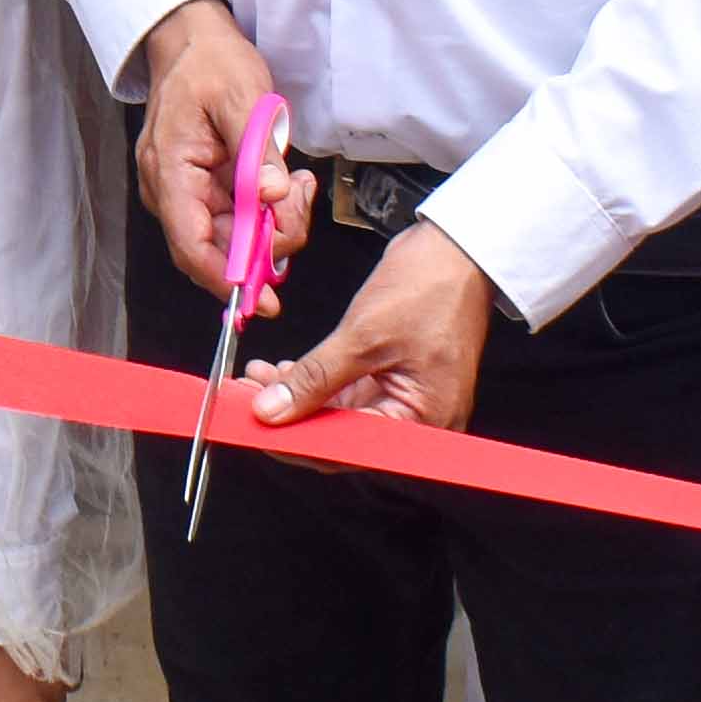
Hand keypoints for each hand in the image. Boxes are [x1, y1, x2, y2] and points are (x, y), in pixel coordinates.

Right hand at [137, 0, 313, 293]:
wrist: (194, 44)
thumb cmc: (210, 64)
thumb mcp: (243, 96)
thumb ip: (258, 149)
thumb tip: (271, 195)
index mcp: (170, 170)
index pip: (191, 244)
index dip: (226, 278)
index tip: (261, 297)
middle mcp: (172, 191)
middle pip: (217, 249)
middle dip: (265, 246)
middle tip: (299, 210)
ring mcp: (189, 192)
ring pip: (233, 238)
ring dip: (273, 227)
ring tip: (298, 188)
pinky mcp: (207, 190)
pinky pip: (239, 219)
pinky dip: (269, 212)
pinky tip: (288, 186)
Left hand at [250, 217, 498, 432]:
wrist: (456, 249)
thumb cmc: (430, 288)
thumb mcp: (363, 335)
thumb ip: (314, 378)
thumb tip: (272, 410)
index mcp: (423, 423)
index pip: (347, 452)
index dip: (294, 442)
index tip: (253, 428)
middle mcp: (418, 423)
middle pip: (340, 438)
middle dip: (290, 419)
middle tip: (244, 402)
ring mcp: (405, 402)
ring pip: (337, 416)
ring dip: (295, 399)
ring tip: (255, 380)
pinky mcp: (393, 382)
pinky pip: (345, 395)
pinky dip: (313, 385)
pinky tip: (280, 372)